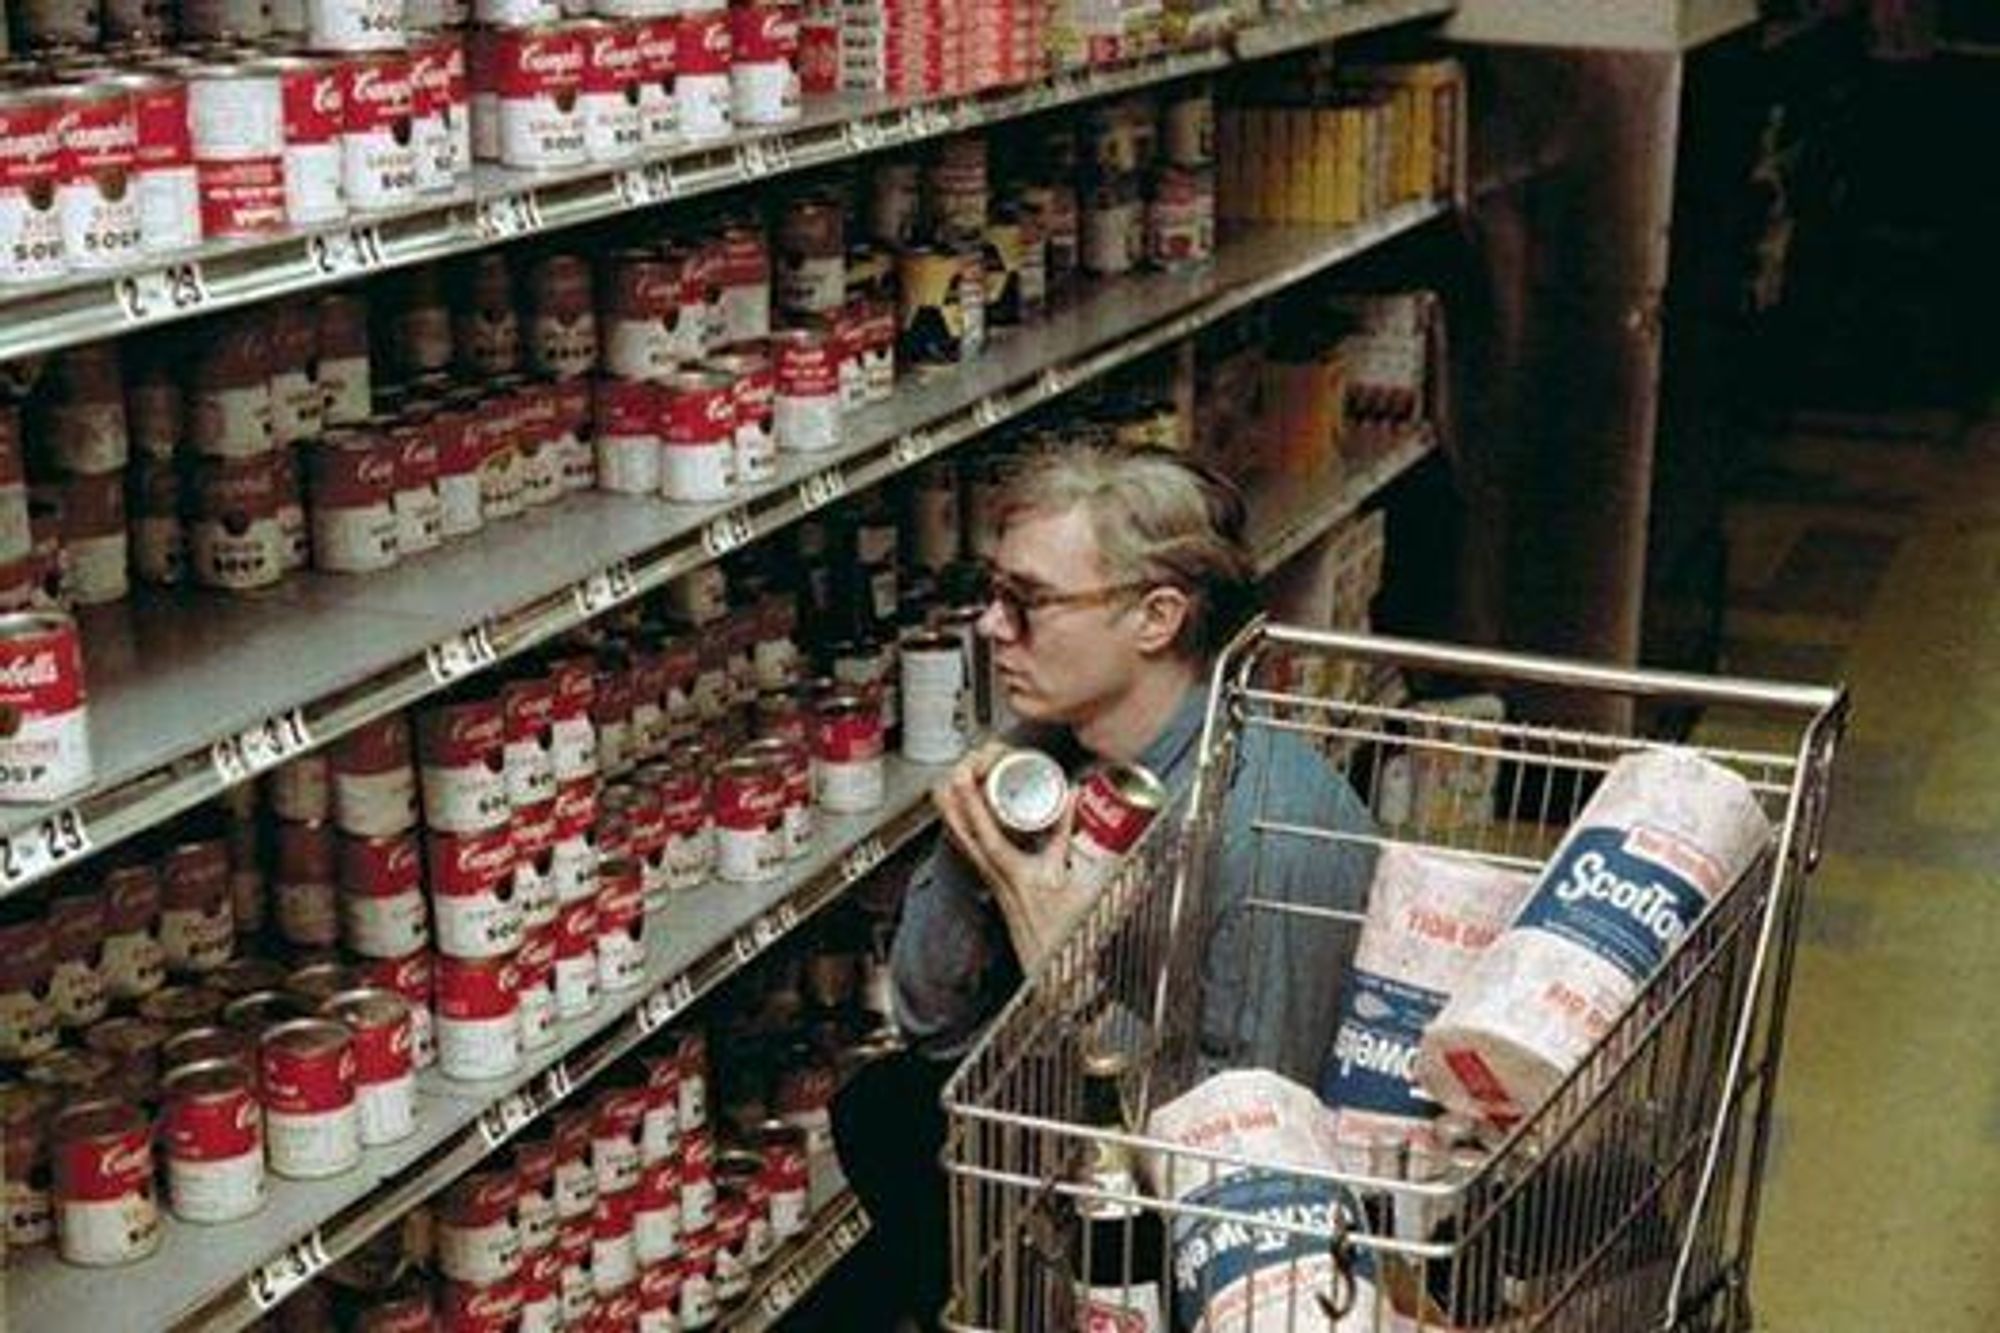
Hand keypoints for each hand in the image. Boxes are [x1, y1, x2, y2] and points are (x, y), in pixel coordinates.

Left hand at [932, 745, 1091, 972]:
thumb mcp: (1083, 880)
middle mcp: (996, 877)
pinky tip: (968, 817)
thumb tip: (1073, 797)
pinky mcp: (996, 885)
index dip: (972, 801)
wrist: (1058, 971)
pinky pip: (972, 849)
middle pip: (960, 831)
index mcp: (1016, 874)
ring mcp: (993, 882)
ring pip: (962, 840)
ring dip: (955, 809)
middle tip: (953, 766)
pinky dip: (966, 827)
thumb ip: (1075, 837)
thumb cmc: (1071, 933)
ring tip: (952, 781)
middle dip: (952, 796)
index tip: (964, 771)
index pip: (986, 832)